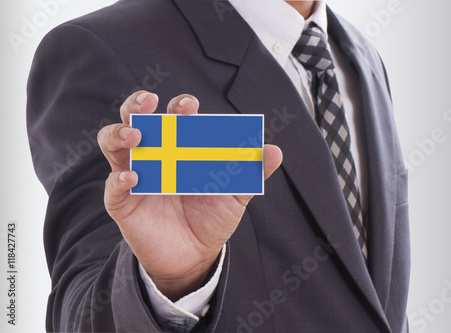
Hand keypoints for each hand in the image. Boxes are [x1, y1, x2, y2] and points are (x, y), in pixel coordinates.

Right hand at [97, 91, 281, 299]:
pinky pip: (113, 186)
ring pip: (113, 144)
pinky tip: (134, 177)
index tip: (190, 106)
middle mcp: (154, 155)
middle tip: (149, 101)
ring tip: (135, 136)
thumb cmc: (212, 217)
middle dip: (138, 105)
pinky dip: (119, 179)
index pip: (175, 117)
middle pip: (136, 119)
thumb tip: (274, 150)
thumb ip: (250, 171)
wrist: (196, 255)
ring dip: (119, 134)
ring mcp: (136, 176)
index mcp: (180, 147)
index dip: (180, 107)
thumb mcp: (235, 194)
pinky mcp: (123, 202)